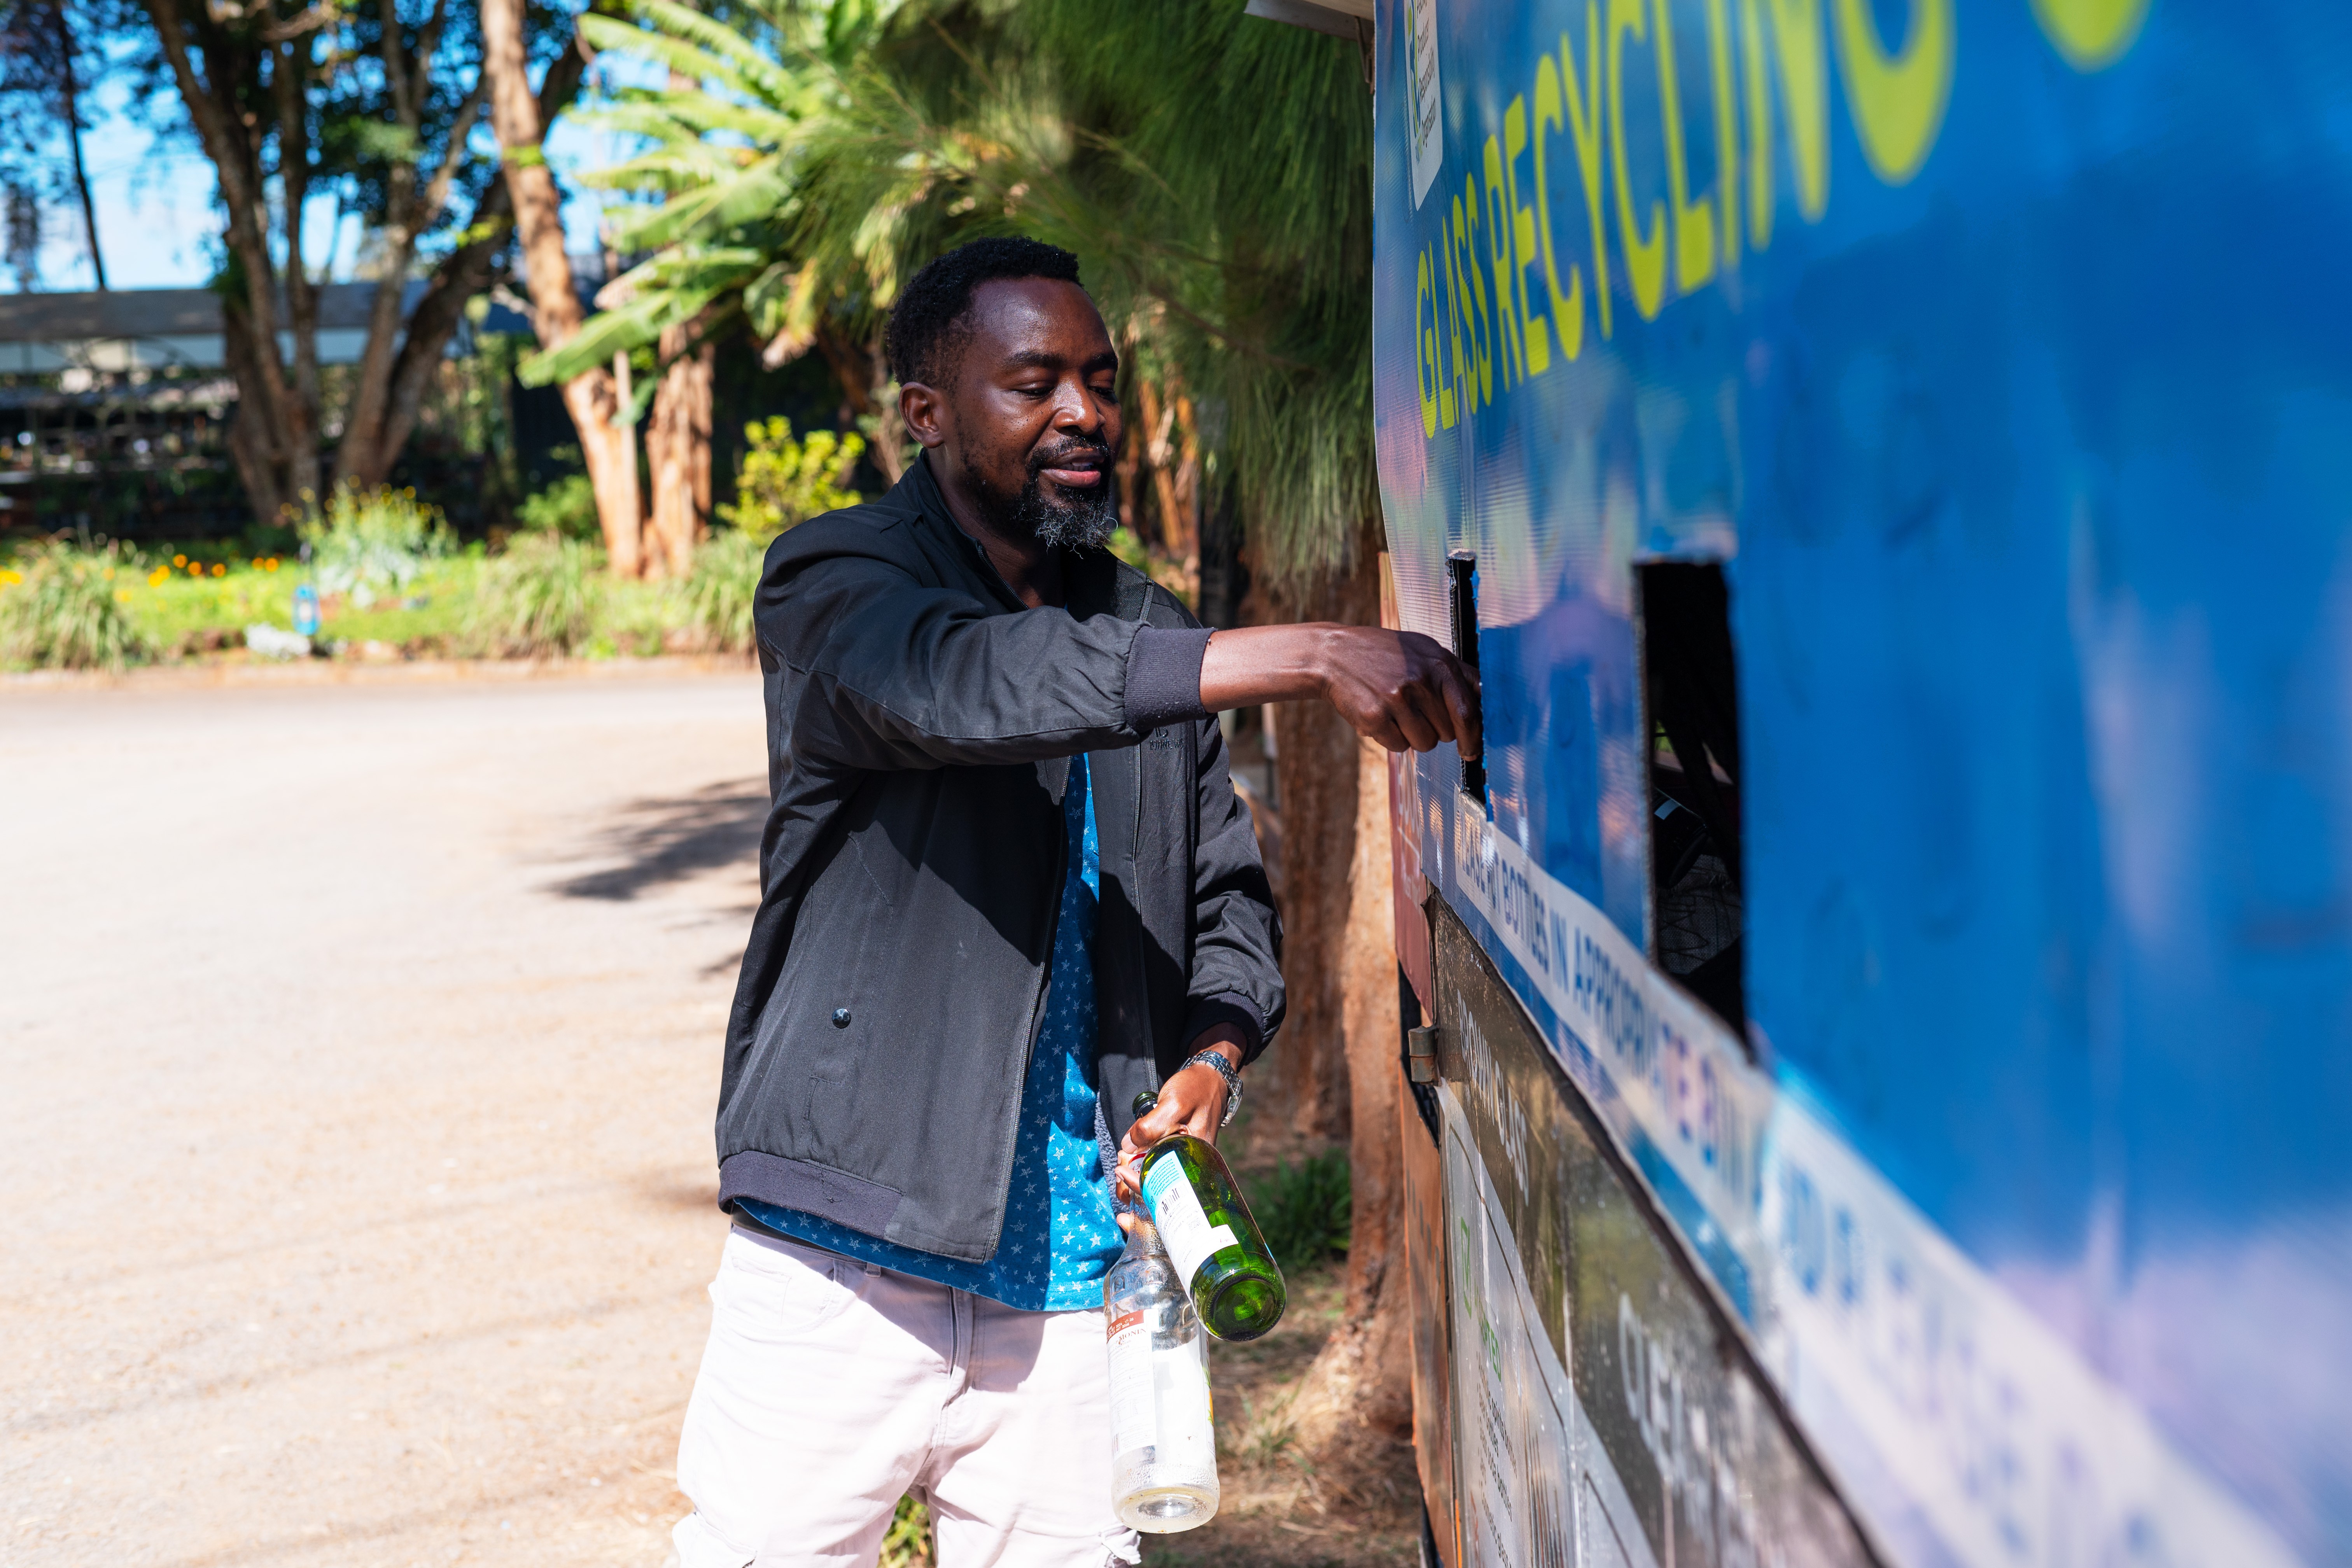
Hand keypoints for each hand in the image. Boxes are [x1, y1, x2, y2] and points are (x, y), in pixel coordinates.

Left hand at [1114, 1027, 1244, 1222]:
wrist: (1209, 1078)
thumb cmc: (1196, 1089)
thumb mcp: (1174, 1103)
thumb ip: (1151, 1125)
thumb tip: (1128, 1147)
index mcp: (1197, 1157)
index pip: (1168, 1184)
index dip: (1141, 1184)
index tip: (1121, 1173)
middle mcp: (1194, 1162)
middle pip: (1164, 1183)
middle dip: (1139, 1180)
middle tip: (1119, 1170)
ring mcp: (1187, 1156)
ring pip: (1161, 1171)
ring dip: (1141, 1169)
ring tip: (1124, 1162)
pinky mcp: (1181, 1149)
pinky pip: (1163, 1159)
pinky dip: (1148, 1158)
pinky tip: (1136, 1152)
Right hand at [1199, 624, 1480, 759]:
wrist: (1334, 654)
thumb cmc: (1384, 654)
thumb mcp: (1424, 649)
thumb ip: (1456, 672)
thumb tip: (1486, 699)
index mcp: (1439, 662)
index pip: (1470, 710)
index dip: (1474, 736)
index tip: (1472, 749)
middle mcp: (1421, 680)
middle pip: (1448, 733)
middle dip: (1437, 731)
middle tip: (1417, 713)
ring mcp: (1397, 699)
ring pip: (1425, 744)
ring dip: (1414, 736)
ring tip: (1398, 713)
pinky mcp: (1375, 717)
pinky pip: (1399, 747)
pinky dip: (1392, 738)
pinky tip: (1381, 716)